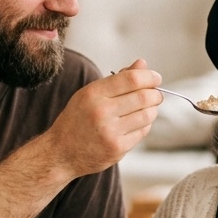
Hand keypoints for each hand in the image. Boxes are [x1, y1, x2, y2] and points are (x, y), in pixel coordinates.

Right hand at [48, 59, 162, 179]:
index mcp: (94, 93)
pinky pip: (142, 132)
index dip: (149, 76)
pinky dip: (145, 125)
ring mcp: (110, 132)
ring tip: (147, 108)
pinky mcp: (117, 148)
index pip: (132, 79)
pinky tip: (137, 123)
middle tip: (156, 94)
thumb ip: (117, 79)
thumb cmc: (77, 120)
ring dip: (152, 109)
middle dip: (156, 94)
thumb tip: (142, 64)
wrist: (61, 153)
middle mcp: (102, 112)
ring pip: (147, 115)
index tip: (155, 78)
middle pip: (143, 97)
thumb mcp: (89, 94)